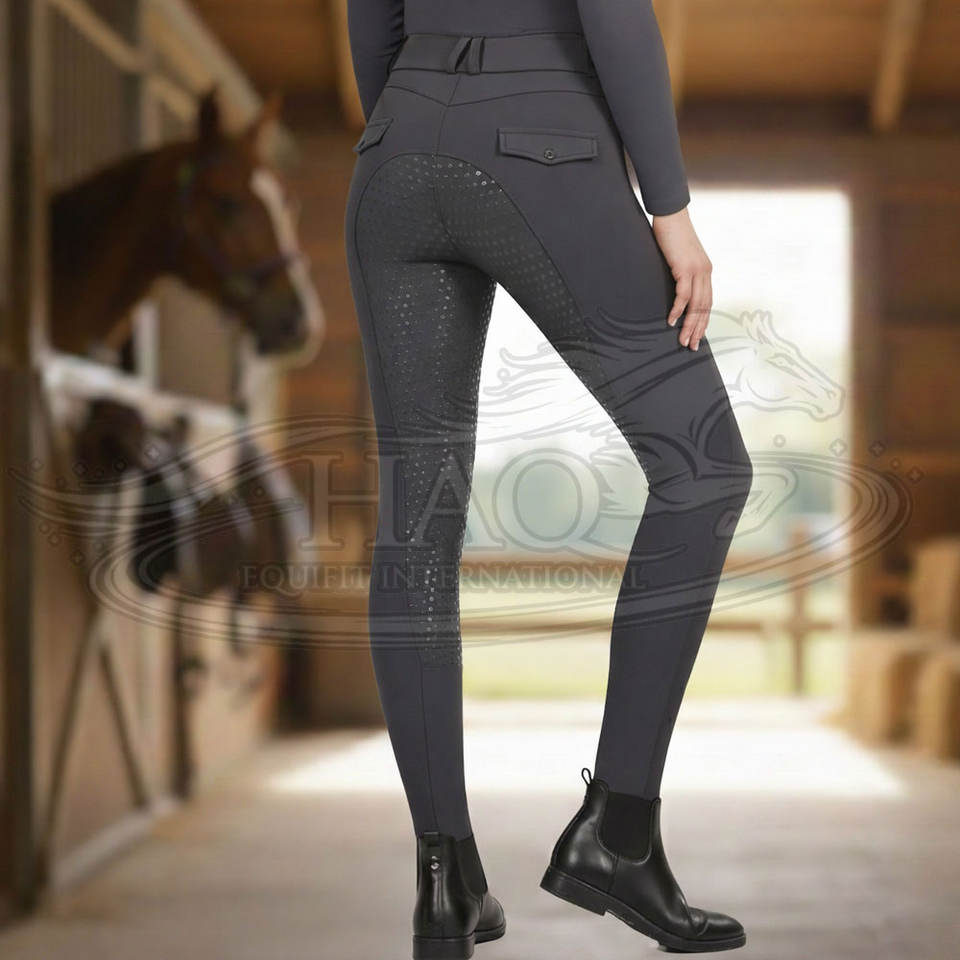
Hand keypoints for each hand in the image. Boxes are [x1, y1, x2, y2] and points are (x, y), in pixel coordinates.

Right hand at [652, 207, 711, 350]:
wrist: (671, 215)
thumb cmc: (672, 235)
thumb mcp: (679, 257)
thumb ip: (680, 272)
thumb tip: (675, 287)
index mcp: (705, 271)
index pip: (707, 302)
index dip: (702, 321)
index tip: (696, 337)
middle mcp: (705, 272)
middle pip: (704, 307)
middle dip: (698, 329)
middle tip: (690, 346)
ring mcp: (697, 270)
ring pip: (696, 305)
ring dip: (690, 325)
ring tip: (682, 340)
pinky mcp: (685, 268)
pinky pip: (683, 294)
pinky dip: (678, 309)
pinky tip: (671, 320)